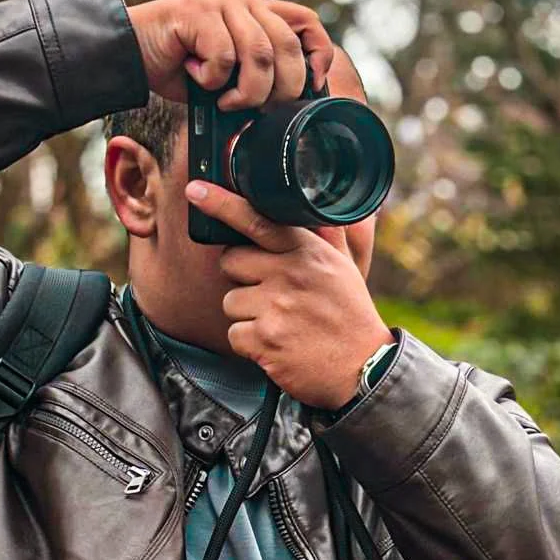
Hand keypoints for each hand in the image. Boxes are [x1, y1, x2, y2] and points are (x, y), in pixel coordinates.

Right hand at [127, 0, 333, 111]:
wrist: (127, 55)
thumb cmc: (177, 69)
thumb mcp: (227, 77)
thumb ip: (257, 77)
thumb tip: (288, 106)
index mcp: (256, 11)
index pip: (306, 22)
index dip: (318, 53)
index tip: (313, 85)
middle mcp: (242, 0)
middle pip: (288, 47)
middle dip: (279, 90)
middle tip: (255, 108)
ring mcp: (220, 2)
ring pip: (260, 55)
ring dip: (246, 91)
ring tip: (224, 100)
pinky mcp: (197, 11)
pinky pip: (224, 56)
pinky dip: (212, 79)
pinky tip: (195, 76)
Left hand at [184, 180, 393, 410]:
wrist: (363, 369)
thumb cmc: (350, 316)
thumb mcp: (345, 268)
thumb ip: (326, 237)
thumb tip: (318, 206)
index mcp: (307, 252)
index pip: (257, 220)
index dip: (222, 204)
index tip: (196, 190)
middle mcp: (290, 274)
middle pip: (231, 262)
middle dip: (242, 279)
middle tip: (270, 295)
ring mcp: (276, 307)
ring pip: (230, 302)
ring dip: (246, 316)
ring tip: (278, 324)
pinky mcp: (265, 340)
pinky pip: (234, 335)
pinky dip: (249, 344)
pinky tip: (274, 345)